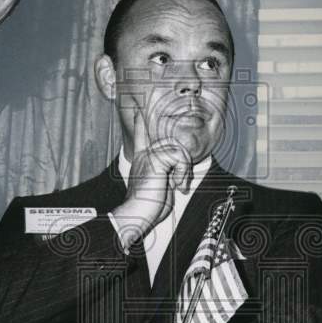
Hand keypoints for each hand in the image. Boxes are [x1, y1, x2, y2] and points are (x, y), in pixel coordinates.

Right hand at [112, 107, 191, 248]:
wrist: (137, 215)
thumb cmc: (148, 206)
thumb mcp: (161, 185)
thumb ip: (167, 174)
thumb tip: (179, 174)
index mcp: (142, 158)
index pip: (141, 132)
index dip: (140, 120)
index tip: (138, 107)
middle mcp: (144, 154)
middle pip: (170, 139)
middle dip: (184, 159)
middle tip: (181, 182)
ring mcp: (149, 156)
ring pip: (178, 148)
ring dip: (184, 168)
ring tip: (179, 184)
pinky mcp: (155, 160)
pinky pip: (179, 157)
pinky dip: (184, 172)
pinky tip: (178, 185)